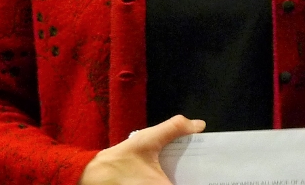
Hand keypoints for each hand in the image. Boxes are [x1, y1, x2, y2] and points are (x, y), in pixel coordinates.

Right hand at [79, 115, 205, 184]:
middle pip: (185, 184)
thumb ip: (174, 129)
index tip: (213, 172)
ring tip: (193, 170)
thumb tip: (199, 125)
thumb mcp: (148, 140)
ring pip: (175, 183)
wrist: (91, 176)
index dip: (204, 180)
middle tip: (205, 168)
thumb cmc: (121, 159)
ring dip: (182, 178)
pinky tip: (176, 174)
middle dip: (193, 177)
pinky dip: (170, 179)